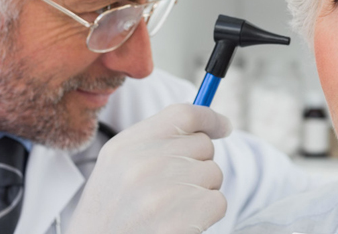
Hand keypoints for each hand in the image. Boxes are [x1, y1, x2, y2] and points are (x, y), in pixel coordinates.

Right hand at [66, 104, 231, 233]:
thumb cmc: (114, 210)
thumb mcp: (118, 164)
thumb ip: (157, 139)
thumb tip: (217, 125)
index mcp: (126, 146)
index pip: (184, 115)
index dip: (209, 118)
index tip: (223, 127)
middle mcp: (143, 164)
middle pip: (203, 145)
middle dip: (198, 163)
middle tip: (173, 187)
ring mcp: (160, 194)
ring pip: (213, 173)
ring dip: (202, 190)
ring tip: (172, 206)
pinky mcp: (178, 223)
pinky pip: (218, 201)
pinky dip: (207, 213)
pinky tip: (182, 221)